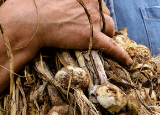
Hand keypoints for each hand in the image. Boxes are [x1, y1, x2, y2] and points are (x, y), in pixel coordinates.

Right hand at [0, 0, 128, 60]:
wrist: (31, 22)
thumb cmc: (33, 5)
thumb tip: (58, 3)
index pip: (96, 0)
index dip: (92, 8)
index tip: (87, 14)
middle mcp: (93, 3)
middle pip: (104, 13)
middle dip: (99, 20)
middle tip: (89, 28)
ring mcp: (94, 20)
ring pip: (110, 26)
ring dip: (106, 32)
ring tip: (100, 39)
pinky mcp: (92, 37)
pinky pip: (112, 47)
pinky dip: (121, 55)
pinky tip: (128, 62)